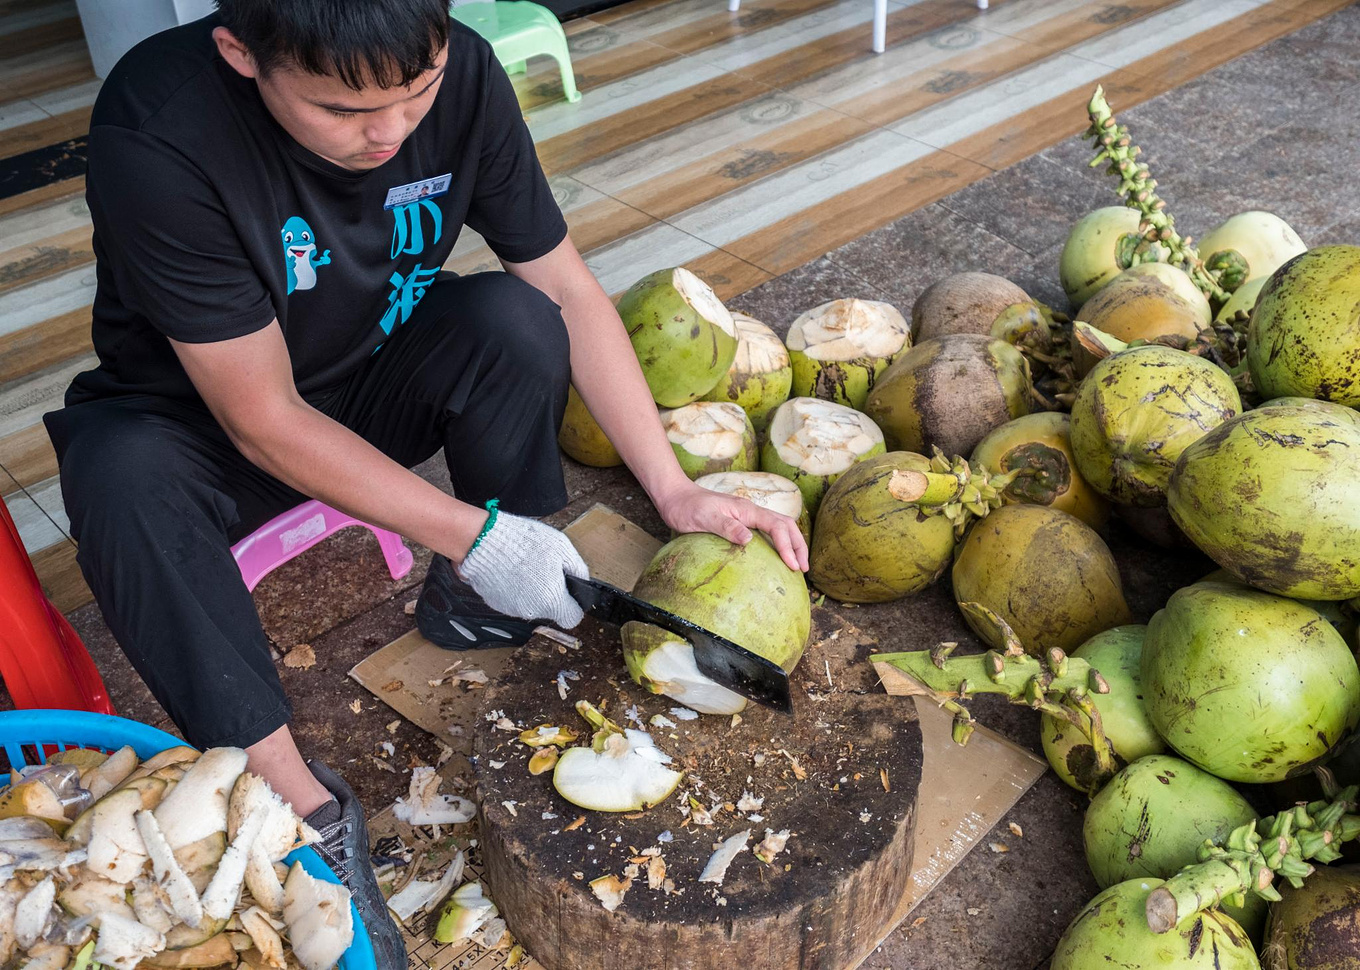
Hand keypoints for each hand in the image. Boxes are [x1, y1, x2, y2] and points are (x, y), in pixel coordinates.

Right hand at [457, 510, 589, 627]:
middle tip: (544, 569)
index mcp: (553, 600)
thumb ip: (578, 569)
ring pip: (531, 604)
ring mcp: (512, 609)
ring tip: (525, 566)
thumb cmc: (523, 542)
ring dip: (532, 590)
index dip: (573, 605)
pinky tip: (510, 570)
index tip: (569, 593)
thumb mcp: (562, 548)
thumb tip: (582, 581)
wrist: (484, 541)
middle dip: (551, 592)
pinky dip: (514, 588)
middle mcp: (533, 611)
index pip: (572, 618)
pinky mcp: (496, 603)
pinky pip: (512, 599)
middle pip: (550, 609)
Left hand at [654, 481, 808, 571]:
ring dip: (791, 544)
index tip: (793, 566)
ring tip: (797, 564)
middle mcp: (750, 512)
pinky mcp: (740, 524)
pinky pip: (766, 532)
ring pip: (778, 527)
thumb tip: (749, 539)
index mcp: (747, 510)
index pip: (777, 526)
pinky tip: (775, 558)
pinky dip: (777, 544)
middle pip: (786, 525)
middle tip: (803, 568)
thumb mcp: (705, 518)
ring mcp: (746, 517)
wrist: (675, 497)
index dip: (788, 546)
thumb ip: (727, 527)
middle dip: (798, 545)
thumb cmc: (687, 507)